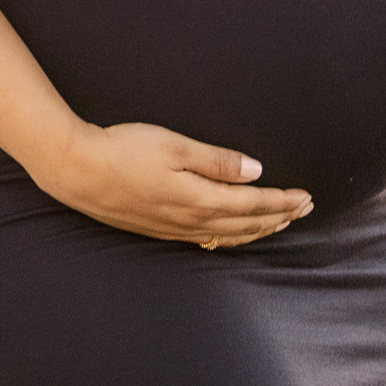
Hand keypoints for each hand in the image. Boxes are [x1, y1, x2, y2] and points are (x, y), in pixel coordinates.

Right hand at [32, 122, 313, 246]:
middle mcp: (192, 221)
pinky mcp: (159, 230)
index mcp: (200, 199)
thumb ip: (217, 161)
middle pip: (247, 225)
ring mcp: (174, 229)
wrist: (77, 170)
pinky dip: (230, 237)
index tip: (307, 196)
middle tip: (305, 209)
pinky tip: (231, 234)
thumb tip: (256, 171)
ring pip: (229, 236)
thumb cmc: (124, 150)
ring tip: (279, 222)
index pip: (254, 204)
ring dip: (258, 230)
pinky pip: (207, 240)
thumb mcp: (174, 145)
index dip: (284, 202)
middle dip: (280, 217)